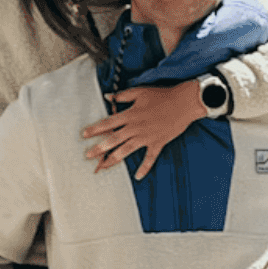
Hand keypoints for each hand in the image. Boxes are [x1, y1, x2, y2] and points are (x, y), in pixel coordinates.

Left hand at [85, 81, 204, 176]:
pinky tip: (137, 177)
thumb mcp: (140, 92)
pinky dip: (144, 168)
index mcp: (130, 114)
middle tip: (87, 155)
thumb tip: (108, 97)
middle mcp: (136, 128)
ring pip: (127, 150)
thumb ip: (122, 96)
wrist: (184, 103)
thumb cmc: (161, 95)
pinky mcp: (158, 143)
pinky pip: (150, 158)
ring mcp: (147, 137)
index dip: (95, 129)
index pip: (108, 123)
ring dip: (114, 159)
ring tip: (102, 167)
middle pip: (114, 139)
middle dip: (99, 148)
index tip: (84, 135)